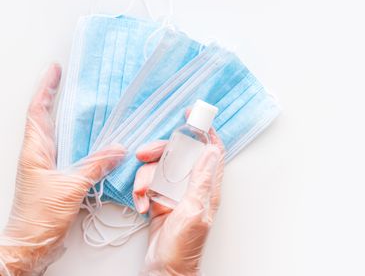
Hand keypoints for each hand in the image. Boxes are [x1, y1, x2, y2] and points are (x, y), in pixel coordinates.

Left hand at [0, 64, 126, 275]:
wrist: (31, 243)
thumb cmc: (38, 217)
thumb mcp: (69, 188)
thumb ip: (94, 167)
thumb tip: (116, 149)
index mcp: (35, 151)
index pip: (38, 111)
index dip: (45, 89)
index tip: (54, 71)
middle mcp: (39, 154)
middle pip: (45, 117)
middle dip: (53, 96)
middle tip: (67, 80)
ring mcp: (47, 165)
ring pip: (57, 134)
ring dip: (66, 117)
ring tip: (81, 103)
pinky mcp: (57, 176)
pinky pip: (69, 151)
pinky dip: (79, 140)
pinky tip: (92, 140)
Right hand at [133, 130, 223, 275]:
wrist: (163, 270)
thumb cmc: (183, 248)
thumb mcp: (193, 211)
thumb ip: (200, 180)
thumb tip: (210, 150)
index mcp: (207, 187)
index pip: (211, 151)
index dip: (205, 131)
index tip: (193, 115)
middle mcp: (192, 186)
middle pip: (179, 155)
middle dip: (160, 152)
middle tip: (144, 154)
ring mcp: (175, 192)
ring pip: (159, 168)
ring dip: (146, 178)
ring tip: (143, 195)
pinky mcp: (160, 200)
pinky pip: (148, 184)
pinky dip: (142, 192)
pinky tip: (142, 206)